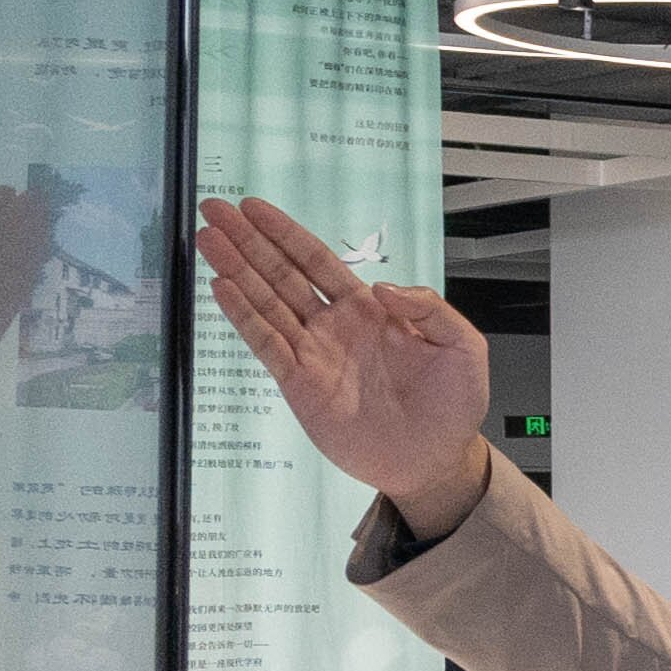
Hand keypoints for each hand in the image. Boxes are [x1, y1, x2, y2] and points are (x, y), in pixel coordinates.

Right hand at [196, 194, 492, 534]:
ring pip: (267, 303)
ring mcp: (314, 354)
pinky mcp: (301, 385)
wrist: (436, 462)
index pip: (319, 261)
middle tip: (215, 210)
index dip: (286, 234)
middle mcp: (335, 327)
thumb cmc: (453, 406)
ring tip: (207, 239)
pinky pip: (266, 344)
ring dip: (236, 270)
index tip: (254, 208)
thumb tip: (382, 286)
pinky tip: (222, 287)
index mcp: (370, 310)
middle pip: (282, 274)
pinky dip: (243, 316)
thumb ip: (430, 309)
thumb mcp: (463, 348)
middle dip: (248, 241)